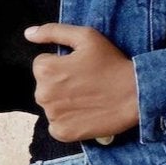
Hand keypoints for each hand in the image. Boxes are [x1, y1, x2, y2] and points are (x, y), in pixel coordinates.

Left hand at [25, 24, 140, 143]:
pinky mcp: (62, 133)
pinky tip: (85, 113)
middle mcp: (43, 94)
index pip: (42, 65)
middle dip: (60, 84)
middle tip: (85, 83)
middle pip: (44, 86)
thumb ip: (53, 32)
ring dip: (63, 103)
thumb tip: (29, 34)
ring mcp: (52, 116)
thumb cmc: (112, 63)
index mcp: (45, 70)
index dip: (61, 64)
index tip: (80, 68)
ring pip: (51, 106)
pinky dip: (68, 121)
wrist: (136, 95)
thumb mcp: (86, 37)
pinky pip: (56, 125)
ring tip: (87, 98)